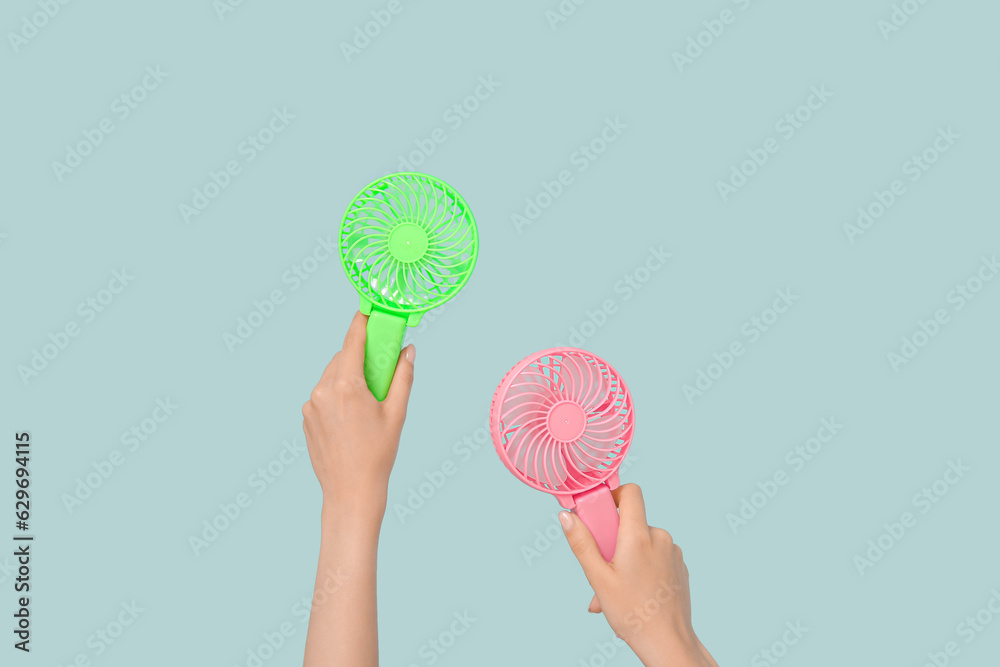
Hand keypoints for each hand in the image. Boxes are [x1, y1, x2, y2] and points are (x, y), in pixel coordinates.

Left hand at [301, 311, 414, 518]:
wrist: (350, 492)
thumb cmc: (377, 455)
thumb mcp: (397, 414)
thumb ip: (403, 377)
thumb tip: (408, 351)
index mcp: (346, 386)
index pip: (352, 341)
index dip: (362, 323)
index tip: (369, 311)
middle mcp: (322, 391)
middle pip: (342, 358)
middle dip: (360, 356)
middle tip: (381, 366)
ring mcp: (310, 405)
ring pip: (331, 376)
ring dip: (349, 376)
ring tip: (368, 399)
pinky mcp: (305, 418)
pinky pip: (323, 395)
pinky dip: (338, 394)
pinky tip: (353, 416)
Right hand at [560, 483, 715, 666]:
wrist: (669, 642)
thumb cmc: (633, 614)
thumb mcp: (598, 578)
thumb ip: (582, 543)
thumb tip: (567, 517)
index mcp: (639, 536)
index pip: (631, 493)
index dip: (614, 495)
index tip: (601, 512)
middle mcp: (660, 538)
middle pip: (631, 524)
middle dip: (612, 543)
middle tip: (601, 571)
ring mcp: (673, 552)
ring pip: (642, 545)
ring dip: (625, 561)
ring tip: (615, 592)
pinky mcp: (679, 566)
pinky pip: (655, 558)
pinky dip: (641, 569)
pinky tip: (633, 594)